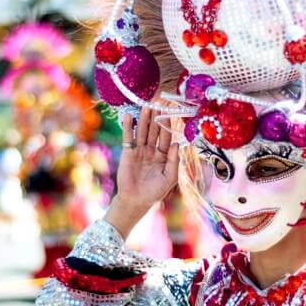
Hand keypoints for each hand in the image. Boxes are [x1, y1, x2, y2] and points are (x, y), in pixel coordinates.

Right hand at [105, 108, 178, 237]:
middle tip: (157, 104)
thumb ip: (174, 161)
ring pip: (142, 132)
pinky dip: (129, 127)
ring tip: (146, 106)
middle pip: (154, 131)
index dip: (167, 126)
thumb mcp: (170, 178)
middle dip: (156, 118)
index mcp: (164, 156)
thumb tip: (177, 144)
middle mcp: (152, 151)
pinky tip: (130, 116)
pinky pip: (129, 138)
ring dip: (144, 119)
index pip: (166, 138)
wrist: (136, 201)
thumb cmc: (154, 192)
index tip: (169, 113)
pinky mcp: (128, 153)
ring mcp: (140, 151)